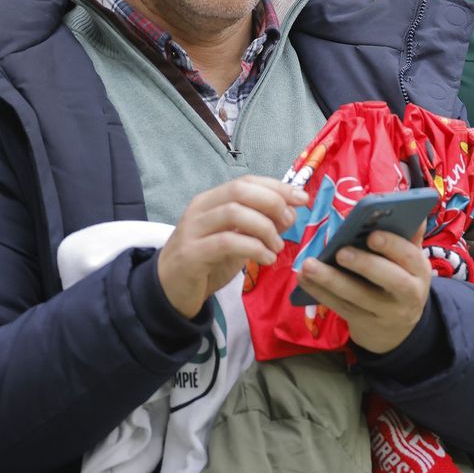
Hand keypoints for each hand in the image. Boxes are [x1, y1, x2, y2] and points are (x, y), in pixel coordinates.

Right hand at [157, 177, 308, 317]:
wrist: (170, 291)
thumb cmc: (208, 262)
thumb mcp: (239, 239)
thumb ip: (261, 223)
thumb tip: (291, 210)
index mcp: (211, 201)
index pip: (246, 181)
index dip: (277, 186)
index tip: (303, 198)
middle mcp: (199, 210)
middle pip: (240, 191)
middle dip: (272, 202)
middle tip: (289, 223)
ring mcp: (192, 230)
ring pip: (233, 213)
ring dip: (265, 228)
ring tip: (277, 247)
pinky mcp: (191, 254)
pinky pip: (227, 242)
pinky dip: (254, 248)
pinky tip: (267, 259)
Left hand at [295, 227, 432, 353]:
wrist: (396, 329)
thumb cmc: (400, 282)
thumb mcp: (410, 264)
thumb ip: (409, 239)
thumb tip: (414, 213)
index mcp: (419, 272)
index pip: (411, 257)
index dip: (393, 245)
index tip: (372, 234)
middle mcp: (408, 295)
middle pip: (390, 280)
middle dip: (365, 264)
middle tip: (341, 252)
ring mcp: (385, 313)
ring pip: (357, 296)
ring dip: (330, 280)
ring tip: (309, 264)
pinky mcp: (362, 324)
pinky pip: (339, 307)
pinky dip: (319, 292)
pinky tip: (304, 278)